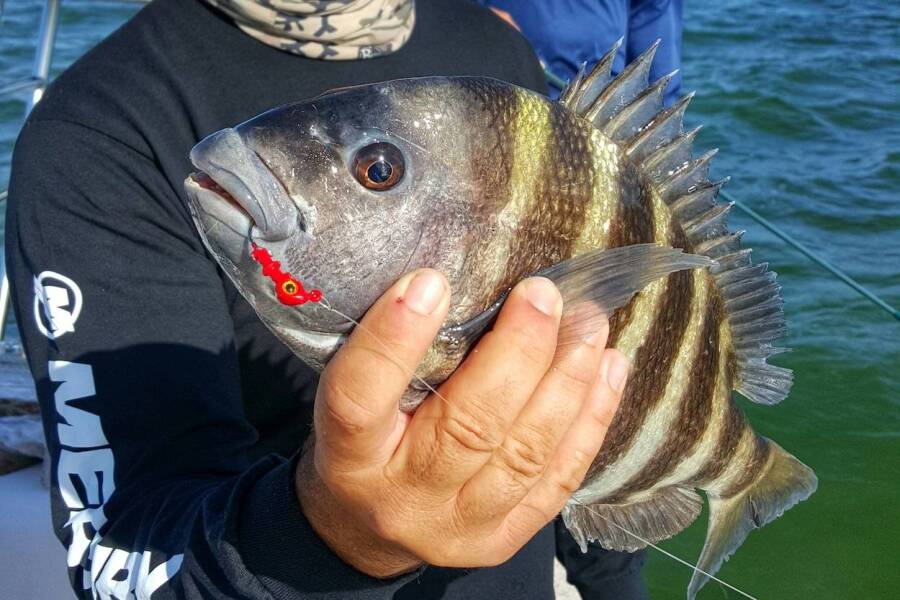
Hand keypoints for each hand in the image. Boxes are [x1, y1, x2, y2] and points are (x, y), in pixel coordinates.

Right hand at [296, 269, 628, 576]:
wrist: (363, 531)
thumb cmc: (362, 443)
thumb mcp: (353, 399)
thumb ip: (391, 357)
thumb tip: (460, 282)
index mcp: (348, 457)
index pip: (360, 399)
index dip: (394, 341)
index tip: (431, 282)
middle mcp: (402, 499)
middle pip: (467, 428)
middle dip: (518, 353)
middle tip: (543, 294)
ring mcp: (458, 529)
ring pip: (524, 455)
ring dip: (567, 381)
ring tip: (588, 325)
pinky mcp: (501, 542)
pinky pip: (557, 481)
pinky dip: (590, 420)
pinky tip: (608, 369)